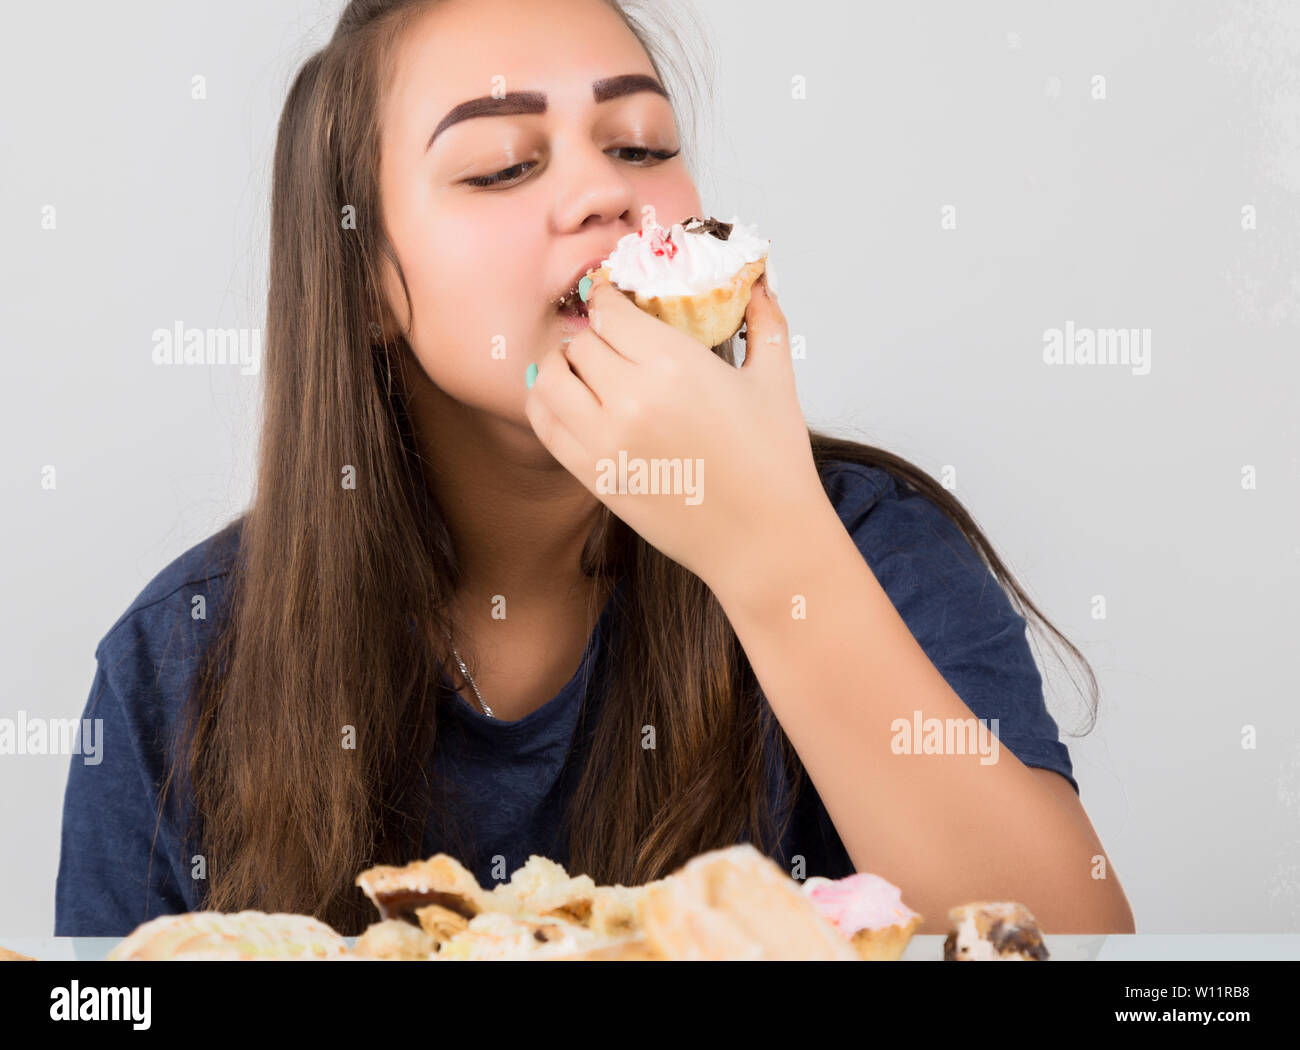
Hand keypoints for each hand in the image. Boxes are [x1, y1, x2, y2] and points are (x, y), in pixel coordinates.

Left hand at [523, 268, 829, 591]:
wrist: (764, 539)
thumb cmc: (774, 464)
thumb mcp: (776, 380)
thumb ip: (765, 320)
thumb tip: (757, 281)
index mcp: (674, 363)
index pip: (608, 311)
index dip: (607, 298)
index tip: (611, 300)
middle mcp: (631, 398)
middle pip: (579, 343)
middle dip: (591, 335)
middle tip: (606, 340)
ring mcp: (606, 441)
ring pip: (548, 380)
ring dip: (560, 368)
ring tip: (581, 369)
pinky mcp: (595, 477)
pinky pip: (545, 426)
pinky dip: (546, 405)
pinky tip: (568, 402)